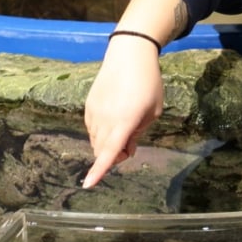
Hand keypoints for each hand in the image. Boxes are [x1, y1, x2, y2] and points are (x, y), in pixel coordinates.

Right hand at [82, 36, 163, 187]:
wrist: (128, 56)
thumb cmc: (148, 83)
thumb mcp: (153, 111)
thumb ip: (139, 133)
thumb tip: (126, 149)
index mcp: (124, 122)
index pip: (108, 153)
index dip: (99, 171)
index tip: (88, 185)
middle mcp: (104, 119)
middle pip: (102, 150)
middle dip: (114, 155)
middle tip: (131, 145)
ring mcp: (94, 112)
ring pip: (96, 140)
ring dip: (108, 144)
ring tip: (125, 128)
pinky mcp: (89, 105)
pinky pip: (92, 129)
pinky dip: (101, 133)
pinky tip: (114, 120)